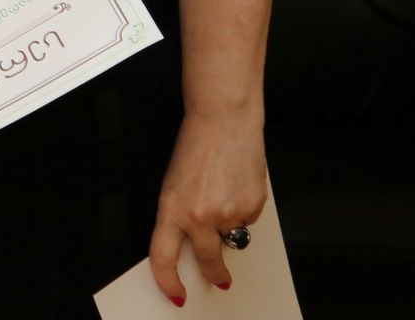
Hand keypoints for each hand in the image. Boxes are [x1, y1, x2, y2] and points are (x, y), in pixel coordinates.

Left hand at [147, 111, 267, 305]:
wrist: (224, 121)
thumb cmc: (197, 147)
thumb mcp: (175, 184)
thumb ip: (183, 216)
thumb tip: (196, 243)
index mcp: (171, 208)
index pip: (162, 256)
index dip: (167, 281)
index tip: (175, 294)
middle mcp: (199, 215)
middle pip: (207, 260)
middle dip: (215, 274)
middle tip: (220, 279)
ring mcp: (228, 214)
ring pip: (232, 238)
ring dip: (230, 226)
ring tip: (224, 193)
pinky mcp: (252, 209)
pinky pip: (248, 223)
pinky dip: (244, 211)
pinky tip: (238, 186)